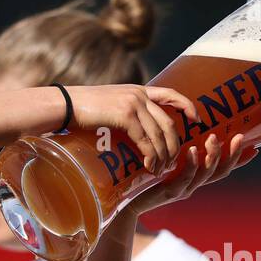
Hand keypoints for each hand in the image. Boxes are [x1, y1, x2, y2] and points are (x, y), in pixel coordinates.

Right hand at [65, 85, 199, 172]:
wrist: (64, 105)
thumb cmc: (82, 109)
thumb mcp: (109, 103)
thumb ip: (126, 111)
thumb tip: (134, 129)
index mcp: (138, 90)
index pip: (170, 93)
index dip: (187, 105)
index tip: (197, 119)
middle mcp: (139, 95)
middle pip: (169, 122)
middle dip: (174, 145)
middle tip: (172, 162)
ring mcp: (134, 104)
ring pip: (159, 135)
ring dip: (163, 156)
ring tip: (159, 170)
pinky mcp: (126, 116)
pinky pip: (146, 141)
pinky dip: (151, 156)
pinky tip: (149, 167)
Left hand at [123, 132, 255, 216]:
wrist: (126, 202)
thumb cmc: (144, 178)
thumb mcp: (165, 161)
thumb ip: (176, 148)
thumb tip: (183, 124)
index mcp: (195, 177)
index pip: (223, 167)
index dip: (239, 159)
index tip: (256, 148)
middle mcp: (194, 184)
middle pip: (221, 171)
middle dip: (232, 155)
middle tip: (239, 137)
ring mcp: (184, 189)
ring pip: (206, 174)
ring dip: (212, 156)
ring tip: (214, 138)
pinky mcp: (170, 192)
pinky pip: (185, 178)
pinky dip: (192, 164)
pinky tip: (192, 151)